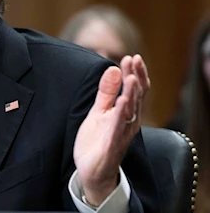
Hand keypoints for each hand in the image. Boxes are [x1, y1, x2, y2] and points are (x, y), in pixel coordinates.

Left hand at [74, 55, 149, 205]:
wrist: (91, 170)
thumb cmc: (97, 140)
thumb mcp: (99, 111)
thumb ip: (106, 92)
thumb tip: (113, 69)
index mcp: (126, 113)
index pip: (134, 90)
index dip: (134, 73)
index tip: (132, 57)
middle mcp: (128, 122)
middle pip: (136, 97)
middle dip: (135, 77)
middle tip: (134, 60)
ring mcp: (121, 133)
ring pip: (130, 111)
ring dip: (131, 93)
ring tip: (131, 76)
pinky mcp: (112, 145)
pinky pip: (118, 128)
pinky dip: (121, 114)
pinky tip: (122, 102)